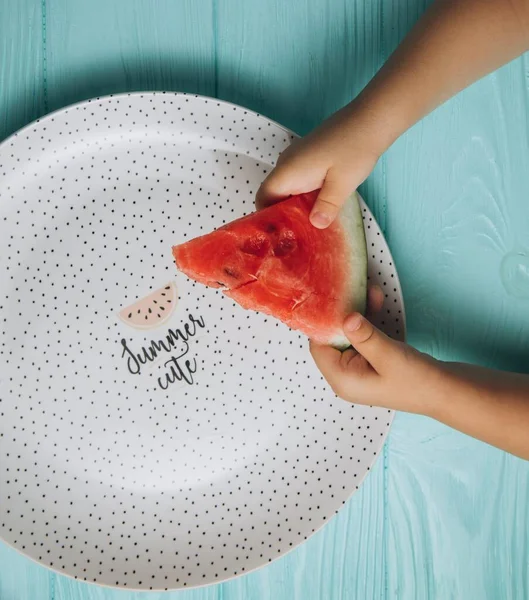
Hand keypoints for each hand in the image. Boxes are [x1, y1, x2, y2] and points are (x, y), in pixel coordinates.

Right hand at [256, 105, 381, 228]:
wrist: (370, 119)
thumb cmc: (355, 149)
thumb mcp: (342, 185)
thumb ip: (326, 207)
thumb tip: (315, 224)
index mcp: (288, 171)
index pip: (263, 198)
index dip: (267, 218)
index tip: (281, 235)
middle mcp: (287, 163)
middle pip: (274, 195)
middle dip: (284, 216)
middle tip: (300, 236)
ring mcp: (297, 158)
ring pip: (288, 188)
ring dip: (297, 206)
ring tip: (312, 225)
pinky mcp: (309, 156)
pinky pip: (299, 180)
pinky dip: (305, 195)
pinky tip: (321, 206)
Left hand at [310, 286, 445, 413]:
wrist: (446, 392)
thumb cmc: (418, 382)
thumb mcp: (388, 356)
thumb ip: (365, 336)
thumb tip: (346, 317)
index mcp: (342, 379)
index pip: (319, 346)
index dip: (323, 322)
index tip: (332, 299)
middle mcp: (346, 375)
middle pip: (332, 338)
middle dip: (342, 313)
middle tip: (350, 289)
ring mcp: (359, 367)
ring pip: (348, 333)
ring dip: (357, 312)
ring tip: (368, 291)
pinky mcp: (371, 360)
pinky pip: (363, 336)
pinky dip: (368, 320)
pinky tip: (376, 300)